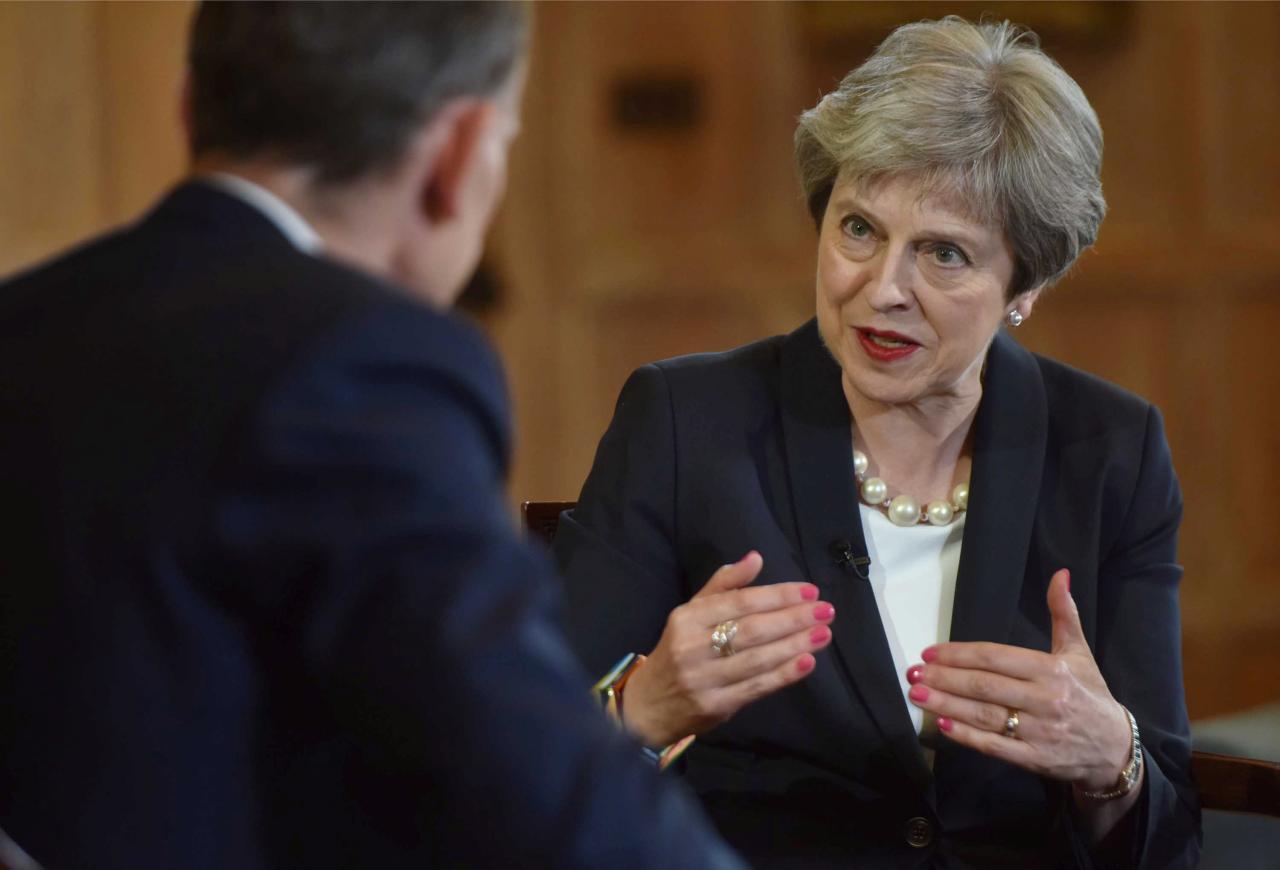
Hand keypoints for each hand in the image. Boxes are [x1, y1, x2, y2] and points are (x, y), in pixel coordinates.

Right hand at [621, 551, 834, 747]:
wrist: (648, 705)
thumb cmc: (677, 652)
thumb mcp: (690, 613)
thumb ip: (723, 586)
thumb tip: (755, 558)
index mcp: (688, 618)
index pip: (740, 603)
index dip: (777, 596)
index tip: (809, 591)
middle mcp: (693, 646)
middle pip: (752, 629)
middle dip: (793, 618)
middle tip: (826, 610)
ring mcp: (703, 678)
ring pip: (758, 658)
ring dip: (795, 644)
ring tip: (823, 632)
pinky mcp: (714, 706)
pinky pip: (756, 688)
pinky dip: (784, 674)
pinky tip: (808, 662)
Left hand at [905, 569, 1131, 791]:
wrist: (1116, 748)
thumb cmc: (1090, 694)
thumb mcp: (1079, 652)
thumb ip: (1064, 613)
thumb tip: (1060, 574)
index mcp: (1051, 670)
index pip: (995, 657)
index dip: (959, 653)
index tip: (929, 651)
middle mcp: (1044, 699)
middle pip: (985, 686)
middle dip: (945, 678)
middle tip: (913, 673)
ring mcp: (1040, 732)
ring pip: (985, 715)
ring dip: (946, 705)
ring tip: (918, 695)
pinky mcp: (1035, 759)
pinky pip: (995, 746)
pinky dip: (967, 737)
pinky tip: (942, 726)